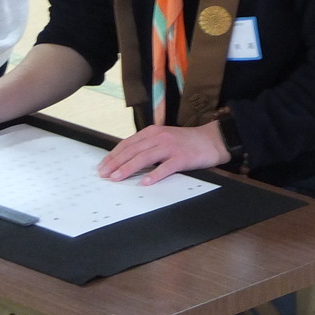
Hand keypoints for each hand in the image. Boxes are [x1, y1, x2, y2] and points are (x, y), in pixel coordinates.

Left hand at [97, 122, 227, 185]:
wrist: (211, 139)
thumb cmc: (185, 142)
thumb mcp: (163, 138)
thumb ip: (147, 146)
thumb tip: (126, 159)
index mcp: (152, 132)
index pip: (127, 144)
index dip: (113, 155)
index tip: (103, 166)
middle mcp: (159, 137)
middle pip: (133, 151)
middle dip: (116, 163)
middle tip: (104, 174)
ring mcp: (170, 147)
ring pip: (145, 158)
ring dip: (129, 168)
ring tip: (117, 178)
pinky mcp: (182, 158)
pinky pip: (165, 167)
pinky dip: (154, 175)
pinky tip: (144, 182)